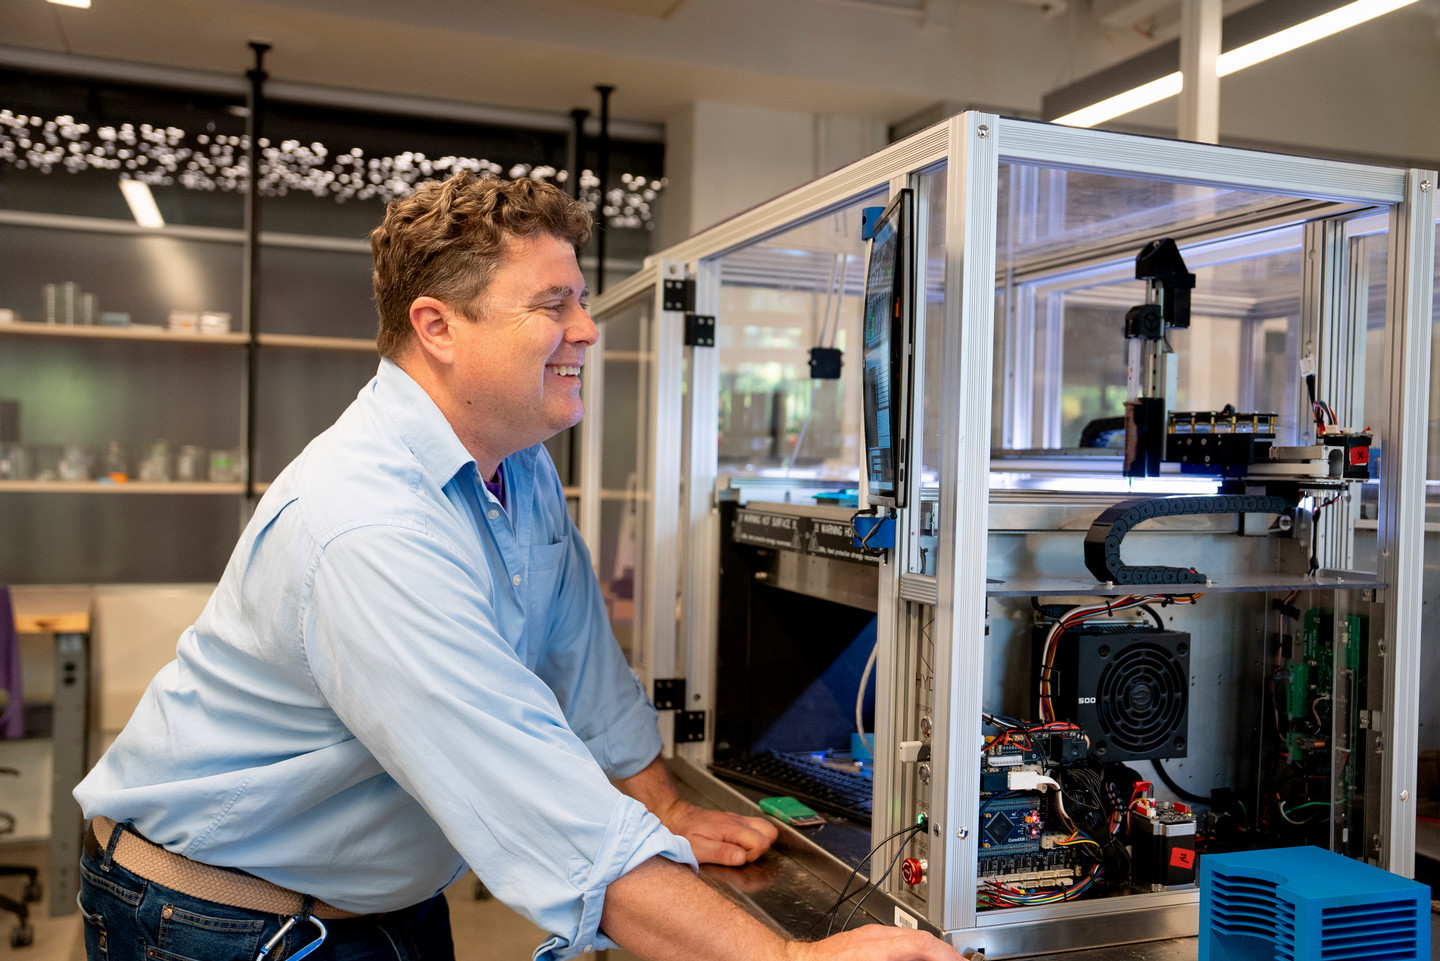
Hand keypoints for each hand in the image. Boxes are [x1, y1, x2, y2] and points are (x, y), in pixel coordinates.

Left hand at [656, 798, 778, 865]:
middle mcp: (738, 822)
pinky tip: (737, 844)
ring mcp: (738, 820)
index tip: (738, 858)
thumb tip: (742, 857)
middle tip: (741, 855)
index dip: (753, 855)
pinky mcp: (735, 820)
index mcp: (732, 829)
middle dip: (760, 849)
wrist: (677, 816)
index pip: (761, 841)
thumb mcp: (698, 848)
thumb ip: (721, 853)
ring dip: (759, 842)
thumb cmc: (685, 834)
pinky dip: (753, 837)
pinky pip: (755, 827)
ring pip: (765, 828)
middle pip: (770, 833)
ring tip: (741, 850)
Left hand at [787, 926, 963, 960]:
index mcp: (878, 944)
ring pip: (909, 938)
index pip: (923, 942)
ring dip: (927, 953)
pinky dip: (911, 953)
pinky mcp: (862, 940)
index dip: (947, 954)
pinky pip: (896, 942)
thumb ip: (901, 958)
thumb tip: (921, 957)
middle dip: (941, 954)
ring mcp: (868, 935)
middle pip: (920, 938)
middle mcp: (875, 935)